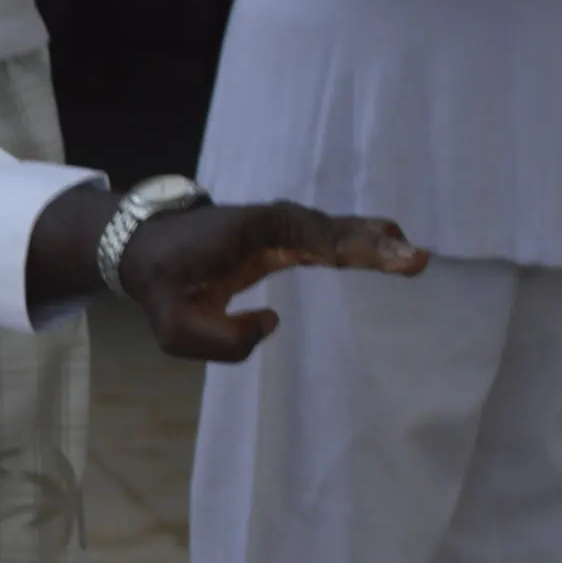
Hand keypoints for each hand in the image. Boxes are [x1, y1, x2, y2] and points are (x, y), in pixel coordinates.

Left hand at [114, 200, 427, 361]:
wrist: (145, 245)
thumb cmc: (162, 283)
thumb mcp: (174, 325)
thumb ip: (220, 340)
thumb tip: (271, 323)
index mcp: (253, 231)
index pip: (311, 236)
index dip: (350, 245)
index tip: (390, 256)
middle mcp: (277, 222)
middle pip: (335, 230)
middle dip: (375, 242)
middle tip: (416, 259)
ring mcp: (286, 229)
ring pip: (341, 232)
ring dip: (379, 242)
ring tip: (415, 257)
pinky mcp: (290, 240)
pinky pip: (336, 241)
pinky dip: (366, 245)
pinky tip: (395, 252)